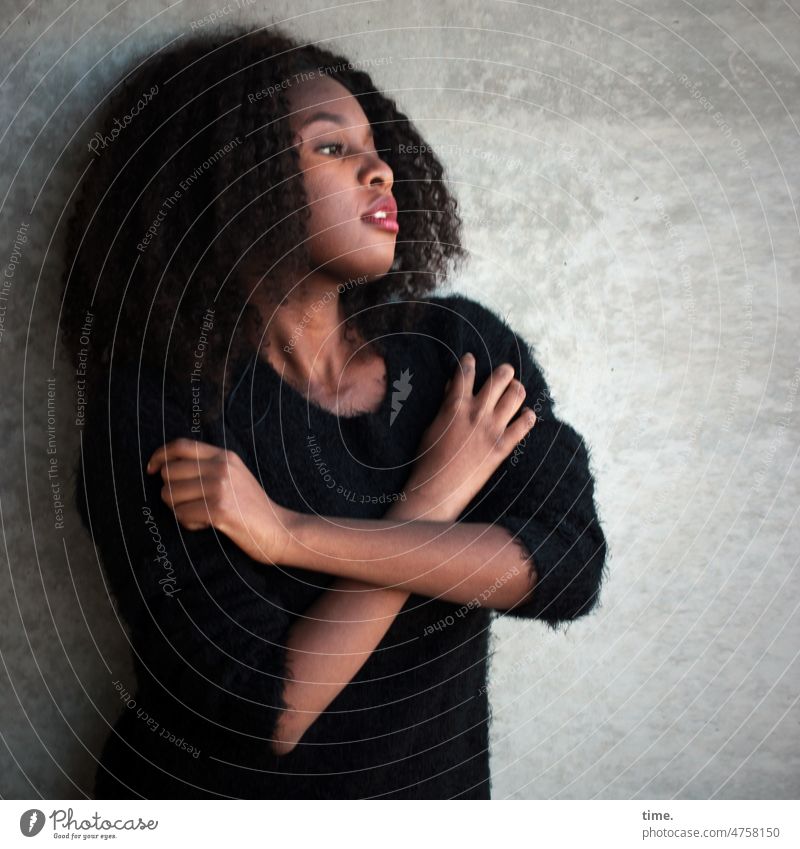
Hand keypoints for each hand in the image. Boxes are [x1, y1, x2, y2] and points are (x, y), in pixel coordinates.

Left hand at [146, 438, 292, 564]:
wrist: (281, 530)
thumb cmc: (253, 508)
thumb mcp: (235, 476)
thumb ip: (209, 466)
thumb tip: (167, 467)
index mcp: (225, 456)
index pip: (181, 445)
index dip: (159, 455)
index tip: (151, 470)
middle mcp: (222, 467)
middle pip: (169, 472)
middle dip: (169, 491)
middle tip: (187, 504)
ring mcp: (220, 487)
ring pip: (170, 495)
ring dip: (178, 509)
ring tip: (200, 515)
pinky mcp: (219, 510)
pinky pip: (182, 514)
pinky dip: (188, 523)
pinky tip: (206, 525)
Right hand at [404, 352, 535, 516]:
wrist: (438, 488)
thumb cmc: (429, 458)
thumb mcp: (433, 425)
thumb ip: (445, 405)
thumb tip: (452, 387)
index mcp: (455, 405)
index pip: (466, 373)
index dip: (469, 362)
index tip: (471, 359)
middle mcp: (477, 412)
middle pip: (499, 378)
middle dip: (504, 371)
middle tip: (504, 373)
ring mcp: (492, 428)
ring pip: (516, 395)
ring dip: (517, 388)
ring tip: (515, 390)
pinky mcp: (503, 446)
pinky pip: (524, 425)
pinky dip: (527, 417)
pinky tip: (525, 415)